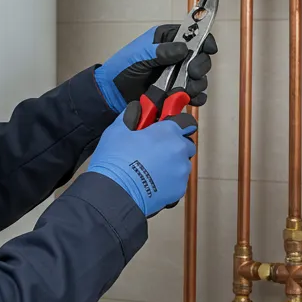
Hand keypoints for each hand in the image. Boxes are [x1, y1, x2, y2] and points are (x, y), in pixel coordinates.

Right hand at [85, 103, 198, 217]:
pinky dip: (168, 181)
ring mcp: (181, 171)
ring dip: (171, 164)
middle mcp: (179, 150)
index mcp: (168, 132)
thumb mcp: (117, 130)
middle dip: (173, 146)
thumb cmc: (116, 160)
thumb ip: (131, 115)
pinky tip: (151, 183)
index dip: (173, 126)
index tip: (164, 129)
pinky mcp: (179, 190)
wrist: (115, 193)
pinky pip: (178, 181)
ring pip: (181, 164)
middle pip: (185, 145)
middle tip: (154, 151)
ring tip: (150, 170)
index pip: (184, 122)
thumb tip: (138, 109)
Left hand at [93, 24, 218, 113]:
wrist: (113, 95)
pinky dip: (196, 97)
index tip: (209, 49)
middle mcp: (176, 56)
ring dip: (196, 84)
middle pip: (201, 57)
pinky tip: (189, 99)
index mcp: (167, 40)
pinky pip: (195, 94)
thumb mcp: (138, 55)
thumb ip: (160, 51)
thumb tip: (183, 49)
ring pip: (200, 77)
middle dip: (200, 66)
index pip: (193, 35)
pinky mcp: (177, 93)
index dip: (204, 40)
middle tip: (191, 73)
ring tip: (183, 90)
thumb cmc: (122, 69)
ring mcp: (178, 75)